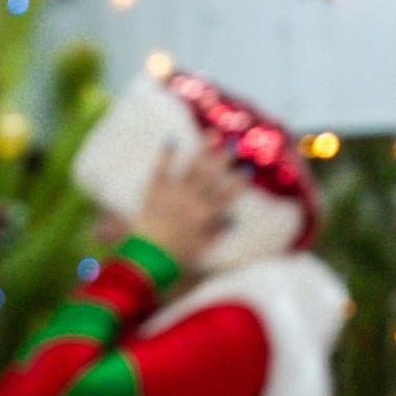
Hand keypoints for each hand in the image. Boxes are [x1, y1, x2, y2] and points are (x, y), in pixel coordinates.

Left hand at [126, 144, 235, 277]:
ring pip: (191, 167)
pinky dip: (166, 155)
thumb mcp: (199, 249)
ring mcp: (173, 194)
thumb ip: (215, 234)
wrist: (147, 261)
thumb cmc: (174, 260)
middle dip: (225, 159)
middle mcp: (191, 200)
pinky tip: (171, 139)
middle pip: (211, 175)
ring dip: (203, 149)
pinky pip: (161, 170)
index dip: (238, 181)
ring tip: (213, 134)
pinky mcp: (154, 192)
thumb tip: (232, 221)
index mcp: (204, 215)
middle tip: (235, 143)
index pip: (226, 195)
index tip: (248, 168)